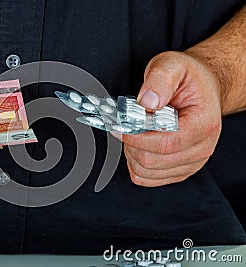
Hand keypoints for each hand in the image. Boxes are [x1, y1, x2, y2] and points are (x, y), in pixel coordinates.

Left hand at [113, 51, 221, 186]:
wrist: (202, 87)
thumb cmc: (189, 79)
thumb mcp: (173, 65)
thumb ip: (160, 79)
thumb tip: (149, 101)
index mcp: (203, 124)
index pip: (165, 144)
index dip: (136, 137)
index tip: (119, 127)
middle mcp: (201, 147)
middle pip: (152, 161)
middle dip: (131, 143)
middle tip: (126, 125)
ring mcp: (191, 162)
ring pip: (146, 172)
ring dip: (131, 153)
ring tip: (134, 132)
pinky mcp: (179, 169)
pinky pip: (147, 178)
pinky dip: (135, 164)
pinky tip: (137, 145)